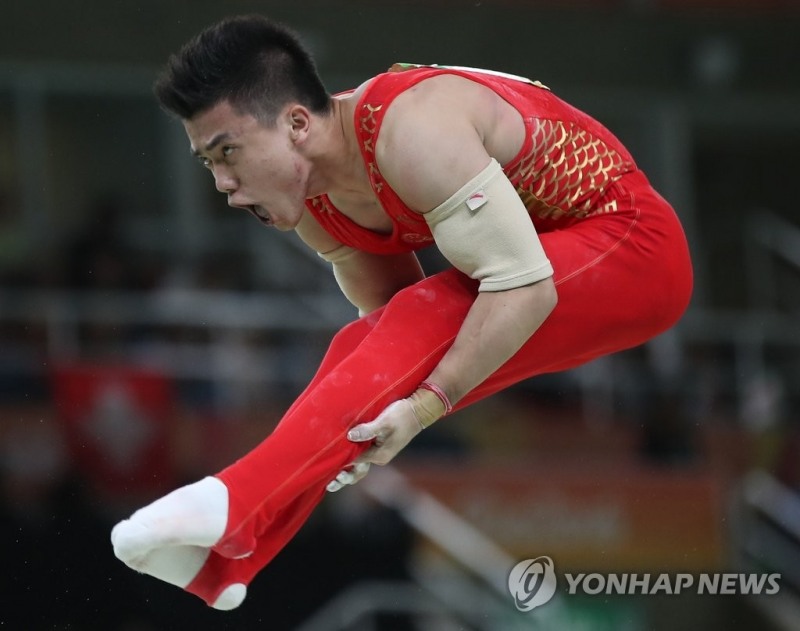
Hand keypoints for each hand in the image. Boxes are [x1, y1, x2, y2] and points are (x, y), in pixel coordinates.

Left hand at [327, 388, 446, 491]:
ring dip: (347, 473)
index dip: (341, 464)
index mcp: (380, 455)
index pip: (356, 462)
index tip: (328, 465)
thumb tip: (350, 436)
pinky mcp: (379, 446)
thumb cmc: (402, 415)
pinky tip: (343, 462)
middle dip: (344, 479)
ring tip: (333, 481)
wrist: (418, 411)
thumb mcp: (385, 422)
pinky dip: (353, 462)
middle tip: (329, 486)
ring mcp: (380, 453)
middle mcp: (379, 457)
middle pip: (359, 472)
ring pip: (360, 466)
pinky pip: (363, 457)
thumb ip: (368, 430)